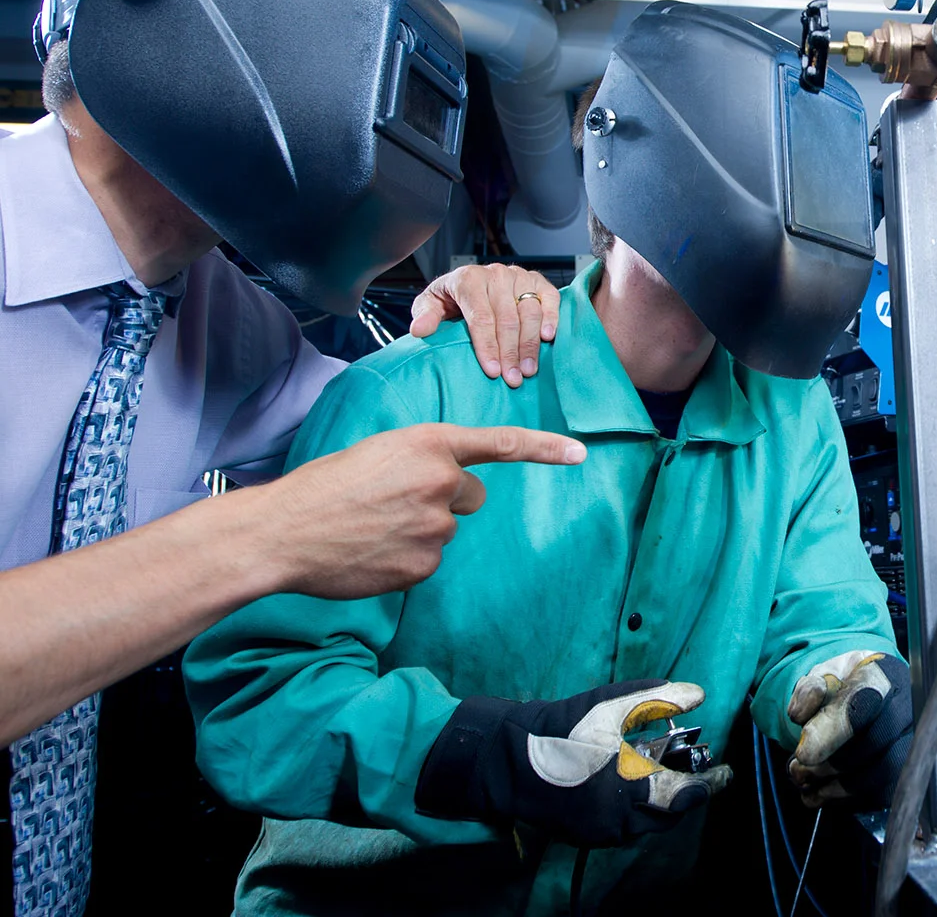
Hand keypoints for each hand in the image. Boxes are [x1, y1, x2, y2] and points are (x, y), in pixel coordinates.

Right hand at [257, 424, 585, 598]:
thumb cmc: (324, 488)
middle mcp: (441, 481)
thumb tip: (452, 485)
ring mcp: (435, 526)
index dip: (544, 448)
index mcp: (428, 444)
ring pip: (446, 529)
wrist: (283, 533)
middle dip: (445, 499)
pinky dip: (405, 560)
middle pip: (472, 495)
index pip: (500, 444)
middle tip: (393, 502)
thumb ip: (423, 462)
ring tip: (370, 527)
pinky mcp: (424, 566)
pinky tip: (371, 553)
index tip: (580, 453)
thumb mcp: (379, 453)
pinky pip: (429, 562)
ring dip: (419, 530)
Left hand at [410, 264, 560, 387]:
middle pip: (507, 318)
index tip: (493, 371)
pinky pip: (550, 299)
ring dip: (530, 344)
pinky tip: (548, 338)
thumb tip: (420, 331)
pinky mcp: (538, 281)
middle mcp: (496, 274)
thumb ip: (425, 315)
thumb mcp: (431, 304)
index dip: (487, 346)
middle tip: (513, 379)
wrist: (471, 282)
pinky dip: (552, 317)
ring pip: (529, 312)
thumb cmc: (451, 299)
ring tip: (529, 369)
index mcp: (468, 279)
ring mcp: (519, 276)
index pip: (481, 316)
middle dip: (510, 352)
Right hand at [415, 680, 731, 845]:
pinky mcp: (586, 835)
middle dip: (685, 793)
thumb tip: (698, 693)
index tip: (725, 772)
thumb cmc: (561, 728)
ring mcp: (600, 831)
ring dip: (661, 800)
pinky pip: (625, 827)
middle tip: (695, 770)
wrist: (508, 758)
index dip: (708, 784)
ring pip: (647, 823)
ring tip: (661, 771)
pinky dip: (638, 807)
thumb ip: (658, 698)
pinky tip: (633, 782)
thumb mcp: (610, 704)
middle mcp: (617, 818)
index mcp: (628, 786)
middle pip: (669, 813)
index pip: (684, 795)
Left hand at [787, 651, 911, 808]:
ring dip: (837, 787)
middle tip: (798, 770)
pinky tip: (823, 794)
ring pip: (883, 773)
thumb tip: (801, 713)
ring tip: (806, 783)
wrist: (865, 694)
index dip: (832, 732)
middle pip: (876, 743)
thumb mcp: (821, 676)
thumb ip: (808, 690)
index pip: (864, 703)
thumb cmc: (845, 686)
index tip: (803, 753)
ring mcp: (914, 740)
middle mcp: (907, 707)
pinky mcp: (908, 769)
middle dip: (831, 765)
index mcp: (884, 675)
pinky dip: (848, 800)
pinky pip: (884, 793)